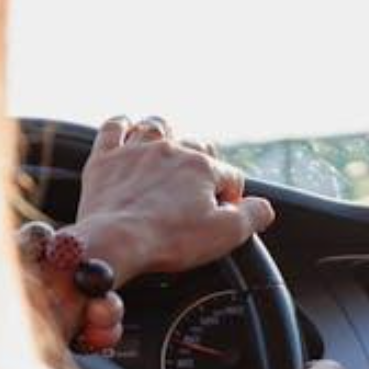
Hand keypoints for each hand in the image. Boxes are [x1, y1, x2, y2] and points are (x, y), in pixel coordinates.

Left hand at [71, 116, 275, 282]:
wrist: (114, 242)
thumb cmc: (169, 239)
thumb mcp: (226, 234)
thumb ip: (254, 216)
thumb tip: (264, 207)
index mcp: (202, 167)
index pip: (230, 176)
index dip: (231, 197)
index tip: (222, 216)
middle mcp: (171, 151)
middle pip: (197, 145)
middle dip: (204, 163)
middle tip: (199, 189)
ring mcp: (135, 151)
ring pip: (157, 127)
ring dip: (167, 135)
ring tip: (169, 151)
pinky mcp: (105, 159)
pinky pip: (113, 128)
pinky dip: (123, 126)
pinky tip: (127, 130)